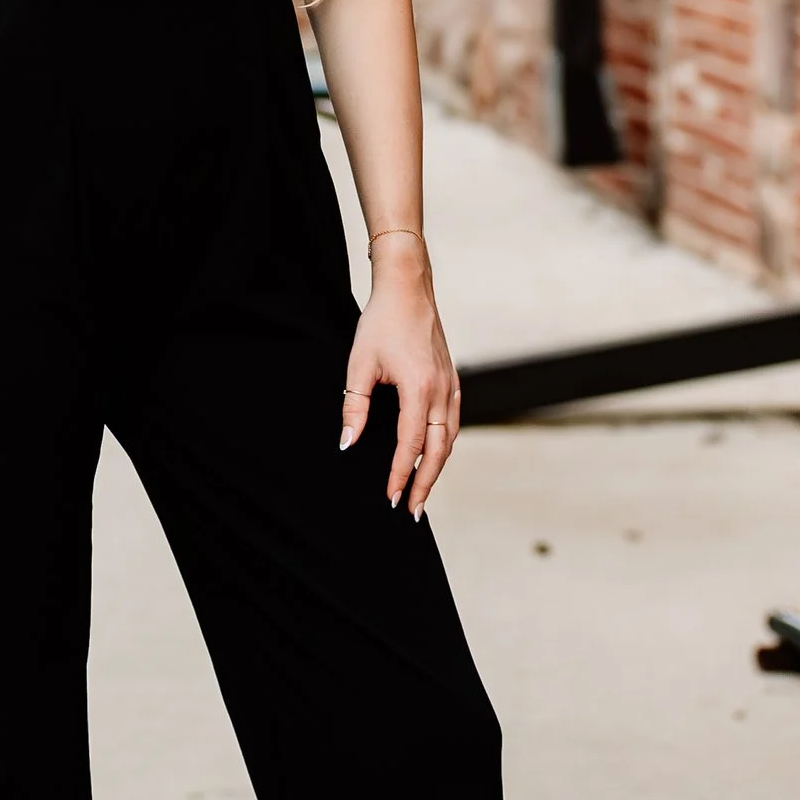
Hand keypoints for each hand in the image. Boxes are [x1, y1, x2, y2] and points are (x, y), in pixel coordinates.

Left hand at [340, 234, 460, 517]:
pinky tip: (433, 455)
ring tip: (421, 491)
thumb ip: (354, 408)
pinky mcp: (452, 379)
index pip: (409, 445)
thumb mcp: (359, 365)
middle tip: (412, 511)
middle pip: (438, 450)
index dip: (399, 474)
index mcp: (418, 388)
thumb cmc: (381, 323)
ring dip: (437, 467)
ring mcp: (450, 385)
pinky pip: (453, 422)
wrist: (408, 288)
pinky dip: (444, 445)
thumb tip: (347, 444)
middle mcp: (441, 390)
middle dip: (425, 483)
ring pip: (449, 438)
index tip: (390, 497)